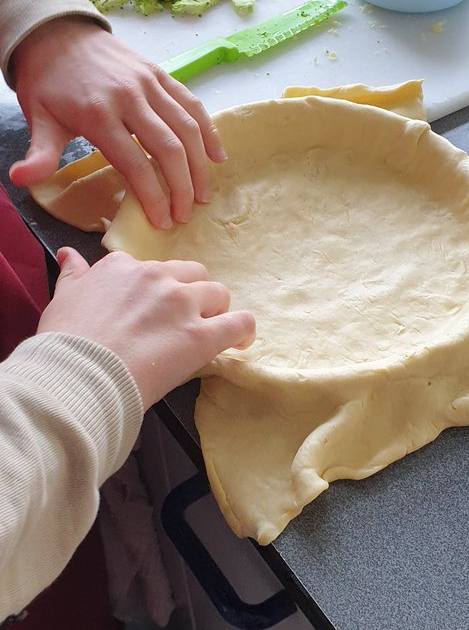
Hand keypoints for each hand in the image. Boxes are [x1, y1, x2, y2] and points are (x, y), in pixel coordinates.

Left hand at [9, 17, 227, 229]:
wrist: (57, 32)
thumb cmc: (48, 82)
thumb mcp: (37, 118)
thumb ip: (39, 153)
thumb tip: (21, 180)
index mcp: (98, 114)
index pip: (134, 163)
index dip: (152, 196)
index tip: (162, 221)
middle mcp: (130, 97)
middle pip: (168, 148)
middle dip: (181, 187)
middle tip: (186, 215)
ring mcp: (149, 83)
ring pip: (186, 127)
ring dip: (200, 164)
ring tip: (204, 194)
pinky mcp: (160, 73)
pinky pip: (192, 103)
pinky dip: (208, 130)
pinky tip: (217, 155)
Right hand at [37, 248, 254, 409]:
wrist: (79, 375)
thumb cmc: (66, 343)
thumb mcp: (63, 299)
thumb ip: (74, 274)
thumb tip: (69, 254)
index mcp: (123, 267)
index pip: (153, 270)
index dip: (157, 291)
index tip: (154, 311)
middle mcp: (156, 277)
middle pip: (192, 275)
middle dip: (193, 294)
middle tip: (185, 320)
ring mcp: (181, 304)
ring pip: (218, 294)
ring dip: (216, 310)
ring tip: (209, 331)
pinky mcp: (201, 336)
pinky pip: (239, 323)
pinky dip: (244, 331)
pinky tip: (241, 342)